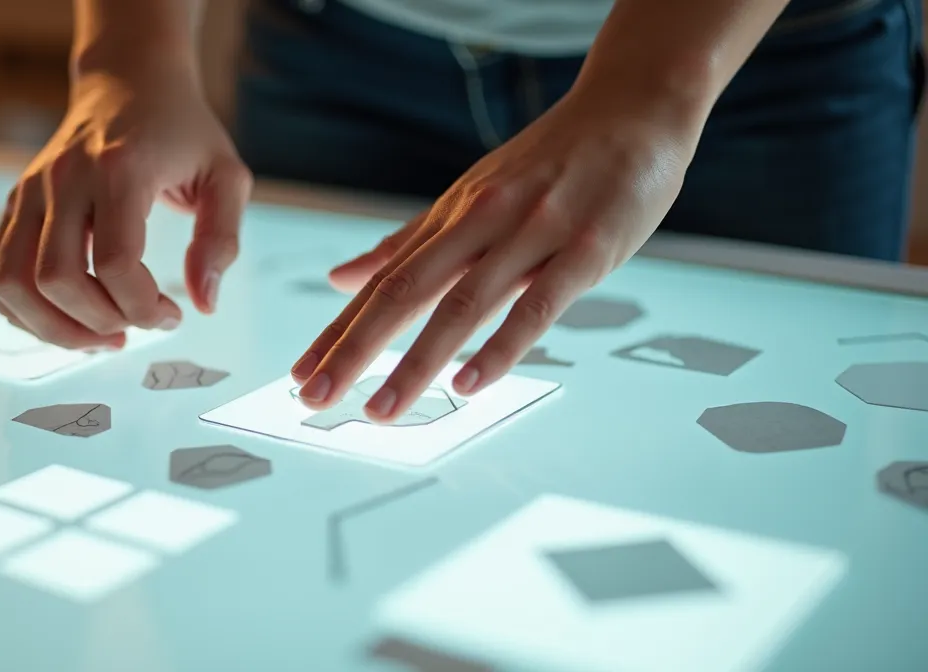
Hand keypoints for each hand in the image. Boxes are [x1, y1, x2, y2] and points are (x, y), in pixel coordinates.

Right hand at [0, 63, 251, 348]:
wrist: (128, 80)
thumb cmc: (181, 130)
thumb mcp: (226, 176)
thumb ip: (221, 240)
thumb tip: (203, 303)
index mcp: (120, 169)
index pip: (116, 262)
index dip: (143, 307)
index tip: (170, 316)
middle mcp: (65, 179)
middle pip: (57, 279)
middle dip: (99, 322)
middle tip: (135, 327)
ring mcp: (31, 190)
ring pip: (12, 282)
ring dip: (53, 328)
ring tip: (98, 337)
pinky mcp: (15, 203)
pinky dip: (23, 311)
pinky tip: (65, 319)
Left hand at [291, 84, 702, 420]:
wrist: (634, 107)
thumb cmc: (552, 160)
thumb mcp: (473, 193)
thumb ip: (410, 242)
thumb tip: (341, 278)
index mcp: (451, 216)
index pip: (383, 281)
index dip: (339, 330)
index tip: (303, 374)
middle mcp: (479, 222)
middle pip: (404, 291)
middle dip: (355, 348)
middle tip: (316, 397)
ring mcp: (531, 234)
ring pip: (462, 303)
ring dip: (416, 360)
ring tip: (381, 408)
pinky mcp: (585, 249)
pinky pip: (536, 304)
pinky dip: (500, 346)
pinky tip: (469, 383)